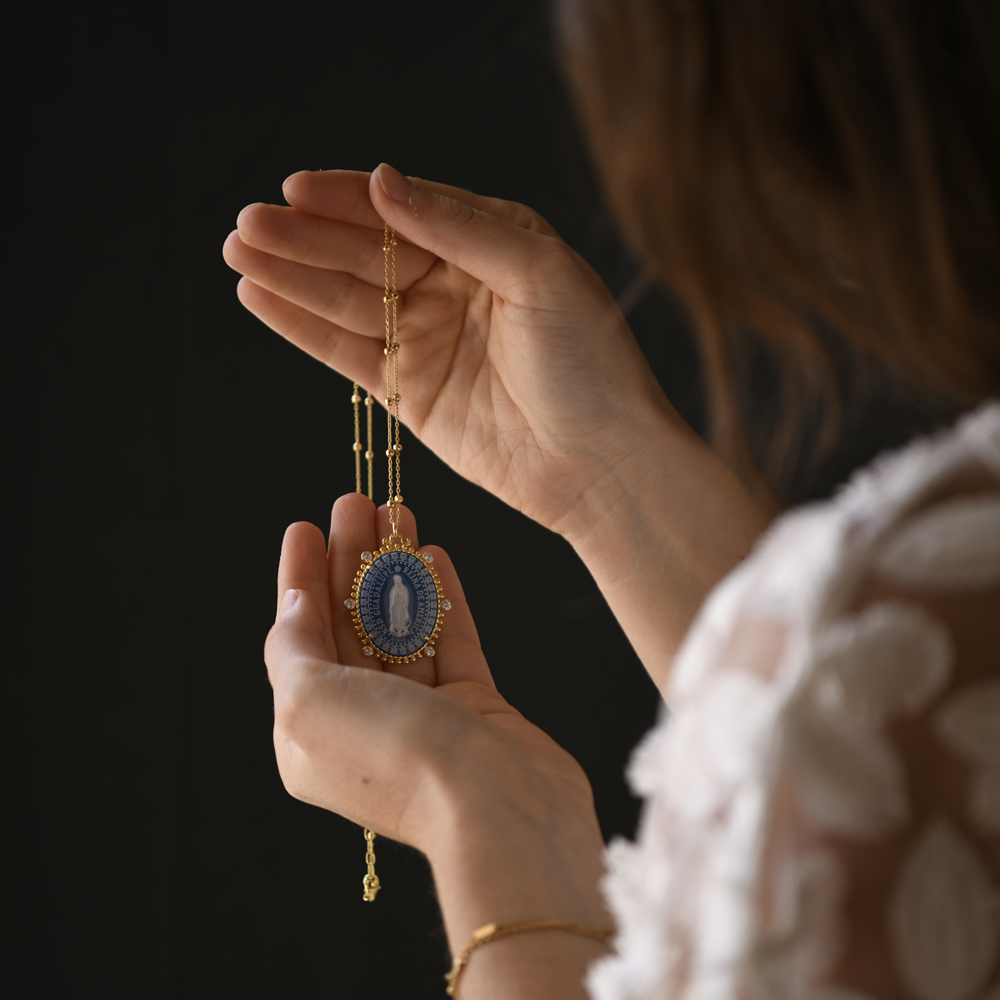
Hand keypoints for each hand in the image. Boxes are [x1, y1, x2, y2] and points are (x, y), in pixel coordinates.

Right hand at [225, 165, 675, 535]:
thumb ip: (458, 227)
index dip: (348, 198)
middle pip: (364, 252)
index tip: (295, 187)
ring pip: (345, 299)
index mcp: (490, 243)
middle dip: (306, 236)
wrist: (600, 463)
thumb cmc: (590, 364)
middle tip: (248, 223)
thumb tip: (384, 180)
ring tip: (239, 252)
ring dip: (291, 275)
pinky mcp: (407, 392)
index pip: (404, 209)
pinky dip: (302, 327)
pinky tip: (260, 298)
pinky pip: (345, 352)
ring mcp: (426, 338)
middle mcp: (451, 285)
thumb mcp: (538, 274)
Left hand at [267, 493, 608, 965]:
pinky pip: (451, 636)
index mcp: (311, 730)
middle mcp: (364, 720)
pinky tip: (434, 554)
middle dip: (349, 560)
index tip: (304, 526)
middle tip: (355, 502)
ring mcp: (423, 711)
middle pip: (350, 622)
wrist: (497, 808)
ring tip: (397, 511)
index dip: (298, 578)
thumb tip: (295, 603)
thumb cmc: (396, 758)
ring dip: (395, 567)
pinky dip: (440, 595)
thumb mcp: (309, 704)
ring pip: (401, 622)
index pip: (299, 638)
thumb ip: (291, 648)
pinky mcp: (474, 702)